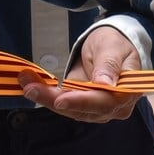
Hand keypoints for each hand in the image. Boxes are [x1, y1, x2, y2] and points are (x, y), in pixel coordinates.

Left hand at [21, 23, 141, 122]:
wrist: (112, 48)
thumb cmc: (116, 45)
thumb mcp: (113, 47)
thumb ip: (109, 65)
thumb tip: (104, 84)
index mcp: (126, 92)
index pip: (103, 102)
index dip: (81, 102)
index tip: (59, 100)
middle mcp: (113, 107)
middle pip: (82, 109)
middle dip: (54, 99)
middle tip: (30, 87)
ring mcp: (96, 109)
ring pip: (69, 109)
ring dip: (45, 97)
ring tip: (26, 81)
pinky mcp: (81, 105)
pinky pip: (63, 103)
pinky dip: (46, 94)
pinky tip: (31, 83)